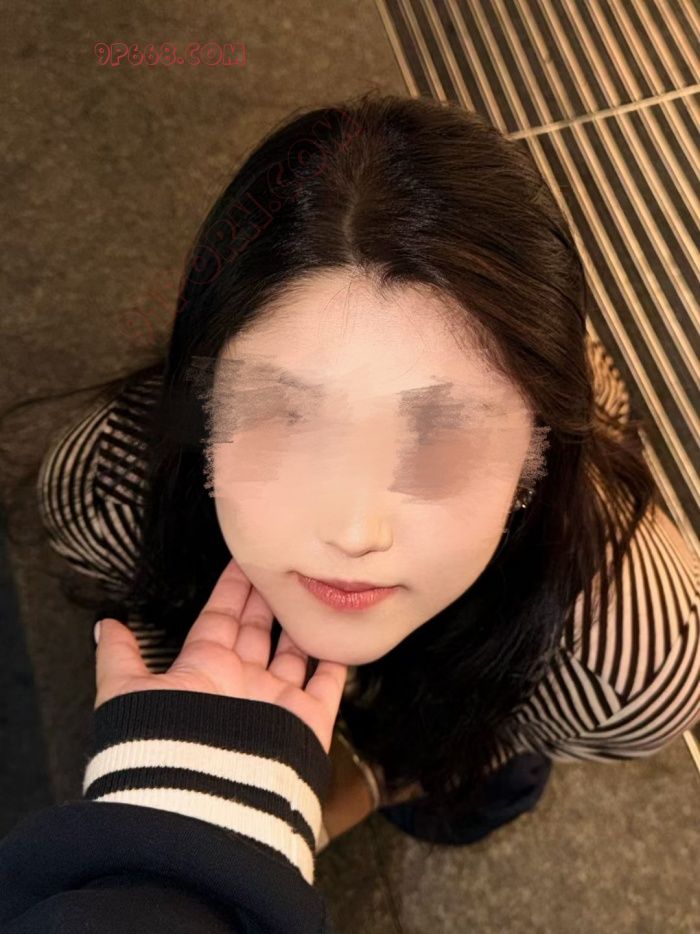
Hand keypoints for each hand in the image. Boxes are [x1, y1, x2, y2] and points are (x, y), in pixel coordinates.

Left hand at [94, 556, 347, 753]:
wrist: (203, 798)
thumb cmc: (162, 742)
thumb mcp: (126, 691)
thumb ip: (119, 657)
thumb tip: (104, 624)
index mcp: (203, 670)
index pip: (220, 618)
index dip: (231, 589)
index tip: (243, 558)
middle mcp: (240, 682)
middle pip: (258, 629)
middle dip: (267, 596)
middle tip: (281, 563)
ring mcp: (274, 701)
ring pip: (293, 652)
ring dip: (300, 623)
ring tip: (312, 589)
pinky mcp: (304, 721)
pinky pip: (327, 687)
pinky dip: (336, 663)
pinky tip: (342, 635)